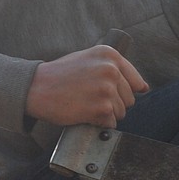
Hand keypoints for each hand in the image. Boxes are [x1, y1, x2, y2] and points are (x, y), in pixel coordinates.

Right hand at [25, 45, 147, 128]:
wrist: (34, 87)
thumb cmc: (61, 75)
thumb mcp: (89, 60)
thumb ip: (115, 69)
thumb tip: (144, 87)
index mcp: (109, 55)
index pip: (137, 82)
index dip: (123, 92)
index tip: (106, 91)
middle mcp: (111, 70)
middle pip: (130, 100)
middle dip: (113, 103)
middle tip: (88, 96)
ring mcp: (107, 89)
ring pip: (122, 113)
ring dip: (105, 113)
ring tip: (84, 102)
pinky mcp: (102, 108)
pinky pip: (111, 124)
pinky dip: (98, 123)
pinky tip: (82, 112)